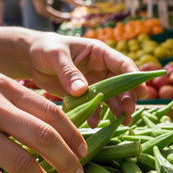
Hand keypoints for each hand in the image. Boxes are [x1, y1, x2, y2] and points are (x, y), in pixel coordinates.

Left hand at [26, 33, 147, 125]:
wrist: (30, 58)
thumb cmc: (45, 48)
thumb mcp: (55, 56)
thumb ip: (69, 72)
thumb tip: (82, 91)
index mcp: (99, 53)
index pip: (123, 64)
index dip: (134, 78)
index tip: (142, 92)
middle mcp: (101, 68)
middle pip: (121, 84)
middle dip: (127, 98)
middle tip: (128, 113)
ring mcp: (94, 83)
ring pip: (111, 98)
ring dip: (117, 110)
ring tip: (122, 123)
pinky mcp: (85, 96)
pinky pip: (95, 107)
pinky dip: (96, 115)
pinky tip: (94, 124)